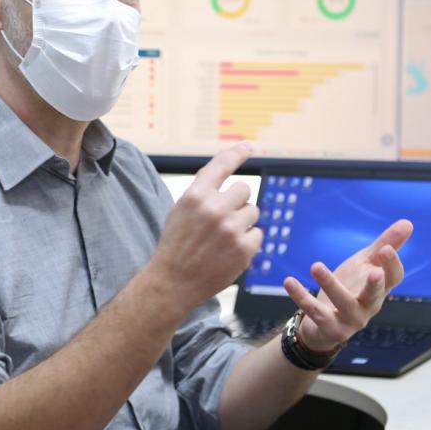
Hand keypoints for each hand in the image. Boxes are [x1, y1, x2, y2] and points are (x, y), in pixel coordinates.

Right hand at [149, 143, 261, 310]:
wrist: (173, 282)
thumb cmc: (176, 244)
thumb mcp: (180, 209)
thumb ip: (202, 190)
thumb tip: (224, 168)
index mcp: (195, 196)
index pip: (222, 165)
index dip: (237, 153)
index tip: (248, 147)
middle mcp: (214, 209)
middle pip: (244, 189)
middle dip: (237, 202)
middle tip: (222, 218)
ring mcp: (230, 229)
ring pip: (253, 211)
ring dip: (243, 221)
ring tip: (224, 237)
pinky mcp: (243, 249)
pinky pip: (258, 233)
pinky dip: (247, 241)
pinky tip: (230, 250)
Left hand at [282, 219, 412, 353]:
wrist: (324, 324)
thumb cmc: (351, 287)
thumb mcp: (366, 264)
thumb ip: (385, 245)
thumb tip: (408, 223)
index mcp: (380, 289)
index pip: (393, 278)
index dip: (392, 264)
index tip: (386, 248)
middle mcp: (369, 306)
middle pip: (374, 296)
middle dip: (375, 285)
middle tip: (374, 271)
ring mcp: (350, 320)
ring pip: (342, 303)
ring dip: (330, 284)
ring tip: (316, 265)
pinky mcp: (329, 328)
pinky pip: (314, 312)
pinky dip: (301, 296)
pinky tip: (289, 280)